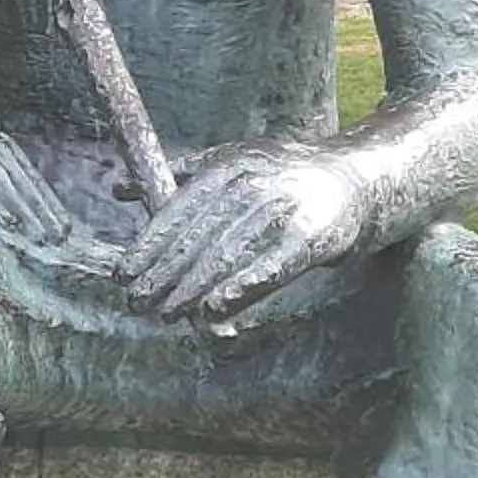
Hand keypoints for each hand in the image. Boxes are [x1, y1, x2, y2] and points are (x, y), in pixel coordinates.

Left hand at [124, 140, 365, 321]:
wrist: (358, 180)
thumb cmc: (283, 179)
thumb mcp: (229, 165)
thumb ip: (177, 178)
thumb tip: (119, 190)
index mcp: (227, 165)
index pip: (178, 210)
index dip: (149, 245)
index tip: (124, 274)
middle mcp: (252, 181)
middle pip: (198, 235)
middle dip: (164, 273)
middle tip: (137, 303)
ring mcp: (284, 207)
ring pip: (227, 253)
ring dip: (193, 287)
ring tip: (166, 313)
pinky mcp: (313, 236)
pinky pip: (270, 266)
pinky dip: (240, 288)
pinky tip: (213, 310)